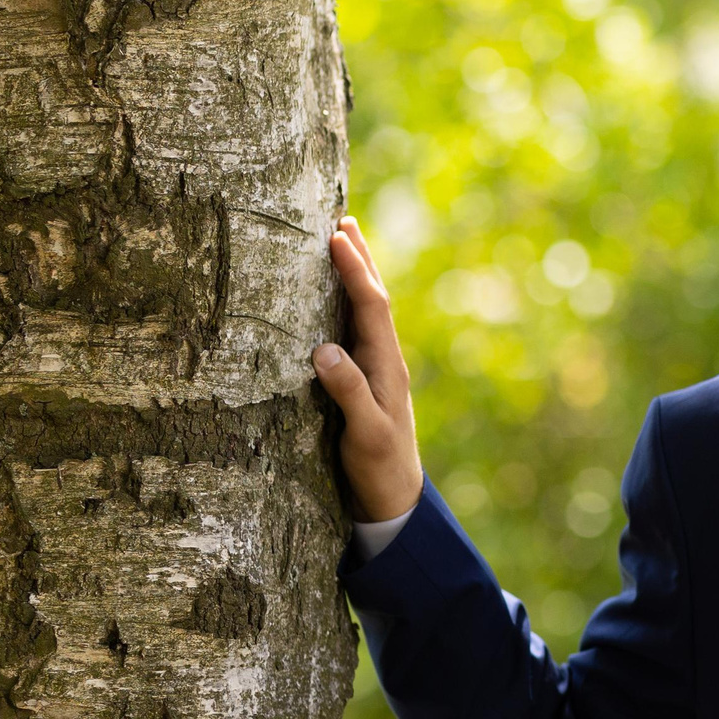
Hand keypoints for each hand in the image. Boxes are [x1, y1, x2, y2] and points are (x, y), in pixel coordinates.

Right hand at [310, 218, 424, 522]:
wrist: (394, 499)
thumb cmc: (378, 468)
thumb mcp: (364, 434)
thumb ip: (348, 393)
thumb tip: (324, 350)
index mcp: (386, 366)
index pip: (370, 306)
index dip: (354, 270)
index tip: (336, 236)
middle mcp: (384, 360)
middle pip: (373, 298)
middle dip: (360, 259)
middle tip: (343, 219)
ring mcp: (375, 368)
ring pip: (365, 311)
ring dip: (355, 275)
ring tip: (343, 241)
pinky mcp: (363, 380)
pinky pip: (356, 330)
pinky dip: (346, 304)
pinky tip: (335, 298)